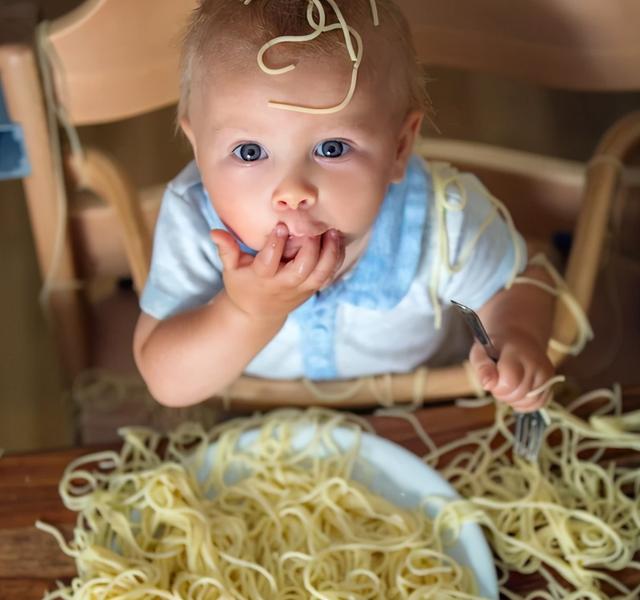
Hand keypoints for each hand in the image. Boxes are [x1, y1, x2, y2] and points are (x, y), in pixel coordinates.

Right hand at [211, 223, 344, 322]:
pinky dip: (336, 259)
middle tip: (312, 228)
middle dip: (309, 248)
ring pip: (320, 274)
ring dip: (330, 253)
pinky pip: (328, 276)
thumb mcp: (231, 269)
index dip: (276, 244)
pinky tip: (337, 241)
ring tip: (333, 232)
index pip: (269, 262)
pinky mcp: (312, 289)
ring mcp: (300, 289)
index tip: (281, 225)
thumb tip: (214, 231)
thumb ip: (226, 250)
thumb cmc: (243, 285)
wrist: (258, 314)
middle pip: (301, 269)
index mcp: (262, 278)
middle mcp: (284, 284)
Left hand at [469, 330, 554, 411]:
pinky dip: (525, 403)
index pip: (510, 382)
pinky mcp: (551, 382)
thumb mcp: (481, 352)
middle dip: (503, 394)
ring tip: (507, 385)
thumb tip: (487, 385)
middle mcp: (536, 363)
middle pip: (519, 394)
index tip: (491, 379)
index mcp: (516, 352)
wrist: (519, 337)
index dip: (497, 387)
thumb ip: (482, 368)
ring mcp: (547, 373)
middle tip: (498, 381)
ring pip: (530, 402)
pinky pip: (538, 403)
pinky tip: (517, 391)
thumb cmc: (496, 347)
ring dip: (514, 400)